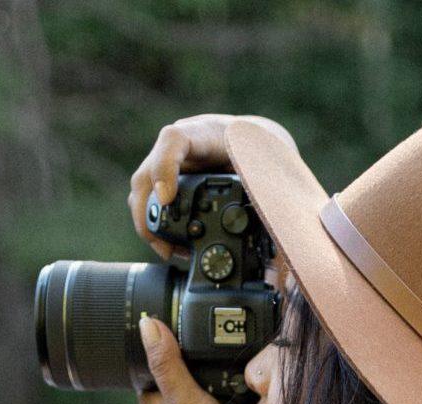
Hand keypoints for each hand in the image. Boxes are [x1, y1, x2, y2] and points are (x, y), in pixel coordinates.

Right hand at [129, 113, 297, 261]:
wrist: (256, 141)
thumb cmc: (261, 151)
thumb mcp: (269, 165)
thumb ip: (268, 188)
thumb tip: (278, 230)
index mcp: (206, 133)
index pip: (175, 140)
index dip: (165, 168)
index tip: (167, 199)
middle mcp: (182, 147)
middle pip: (147, 173)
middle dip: (147, 212)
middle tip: (162, 244)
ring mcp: (171, 164)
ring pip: (142, 191)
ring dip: (148, 225)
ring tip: (169, 252)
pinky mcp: (169, 182)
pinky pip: (151, 203)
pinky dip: (156, 227)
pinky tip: (172, 248)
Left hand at [137, 314, 262, 403]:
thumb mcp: (184, 400)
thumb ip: (167, 364)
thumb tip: (147, 324)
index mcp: (157, 397)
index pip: (156, 353)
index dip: (166, 332)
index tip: (181, 311)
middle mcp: (178, 403)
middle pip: (187, 361)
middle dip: (201, 345)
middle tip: (217, 325)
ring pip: (211, 374)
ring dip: (223, 362)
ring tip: (238, 343)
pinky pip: (234, 389)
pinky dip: (241, 379)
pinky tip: (253, 369)